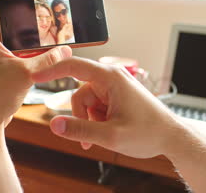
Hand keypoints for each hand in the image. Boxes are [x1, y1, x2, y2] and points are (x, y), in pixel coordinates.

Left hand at [0, 0, 71, 128]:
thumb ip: (48, 60)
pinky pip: (21, 48)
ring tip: (50, 28)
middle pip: (8, 15)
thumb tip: (66, 50)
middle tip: (44, 8)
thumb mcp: (26, 74)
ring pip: (16, 33)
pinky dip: (34, 47)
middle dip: (26, 11)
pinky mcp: (5, 64)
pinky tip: (49, 49)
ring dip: (32, 31)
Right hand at [32, 57, 183, 158]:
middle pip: (79, 93)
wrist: (171, 137)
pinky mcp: (116, 96)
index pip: (73, 66)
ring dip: (89, 121)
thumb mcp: (111, 135)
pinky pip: (95, 107)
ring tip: (102, 137)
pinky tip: (106, 132)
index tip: (34, 75)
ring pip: (86, 103)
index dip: (51, 70)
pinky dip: (96, 121)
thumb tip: (53, 124)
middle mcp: (111, 78)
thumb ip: (80, 129)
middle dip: (80, 116)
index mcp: (110, 78)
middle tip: (88, 138)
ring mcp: (114, 87)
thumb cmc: (148, 132)